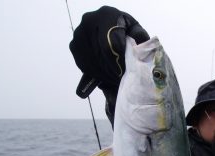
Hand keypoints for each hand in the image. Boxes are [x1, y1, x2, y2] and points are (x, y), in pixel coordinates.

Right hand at [69, 6, 149, 124]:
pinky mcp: (74, 47)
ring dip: (104, 75)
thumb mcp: (136, 30)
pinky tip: (106, 78)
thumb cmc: (125, 30)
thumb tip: (138, 49)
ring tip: (115, 80)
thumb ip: (139, 37)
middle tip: (121, 80)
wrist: (110, 28)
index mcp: (107, 16)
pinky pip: (84, 65)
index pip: (111, 43)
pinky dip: (96, 74)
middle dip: (112, 70)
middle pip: (100, 54)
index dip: (118, 61)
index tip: (124, 73)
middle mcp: (89, 22)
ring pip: (91, 61)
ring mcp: (79, 34)